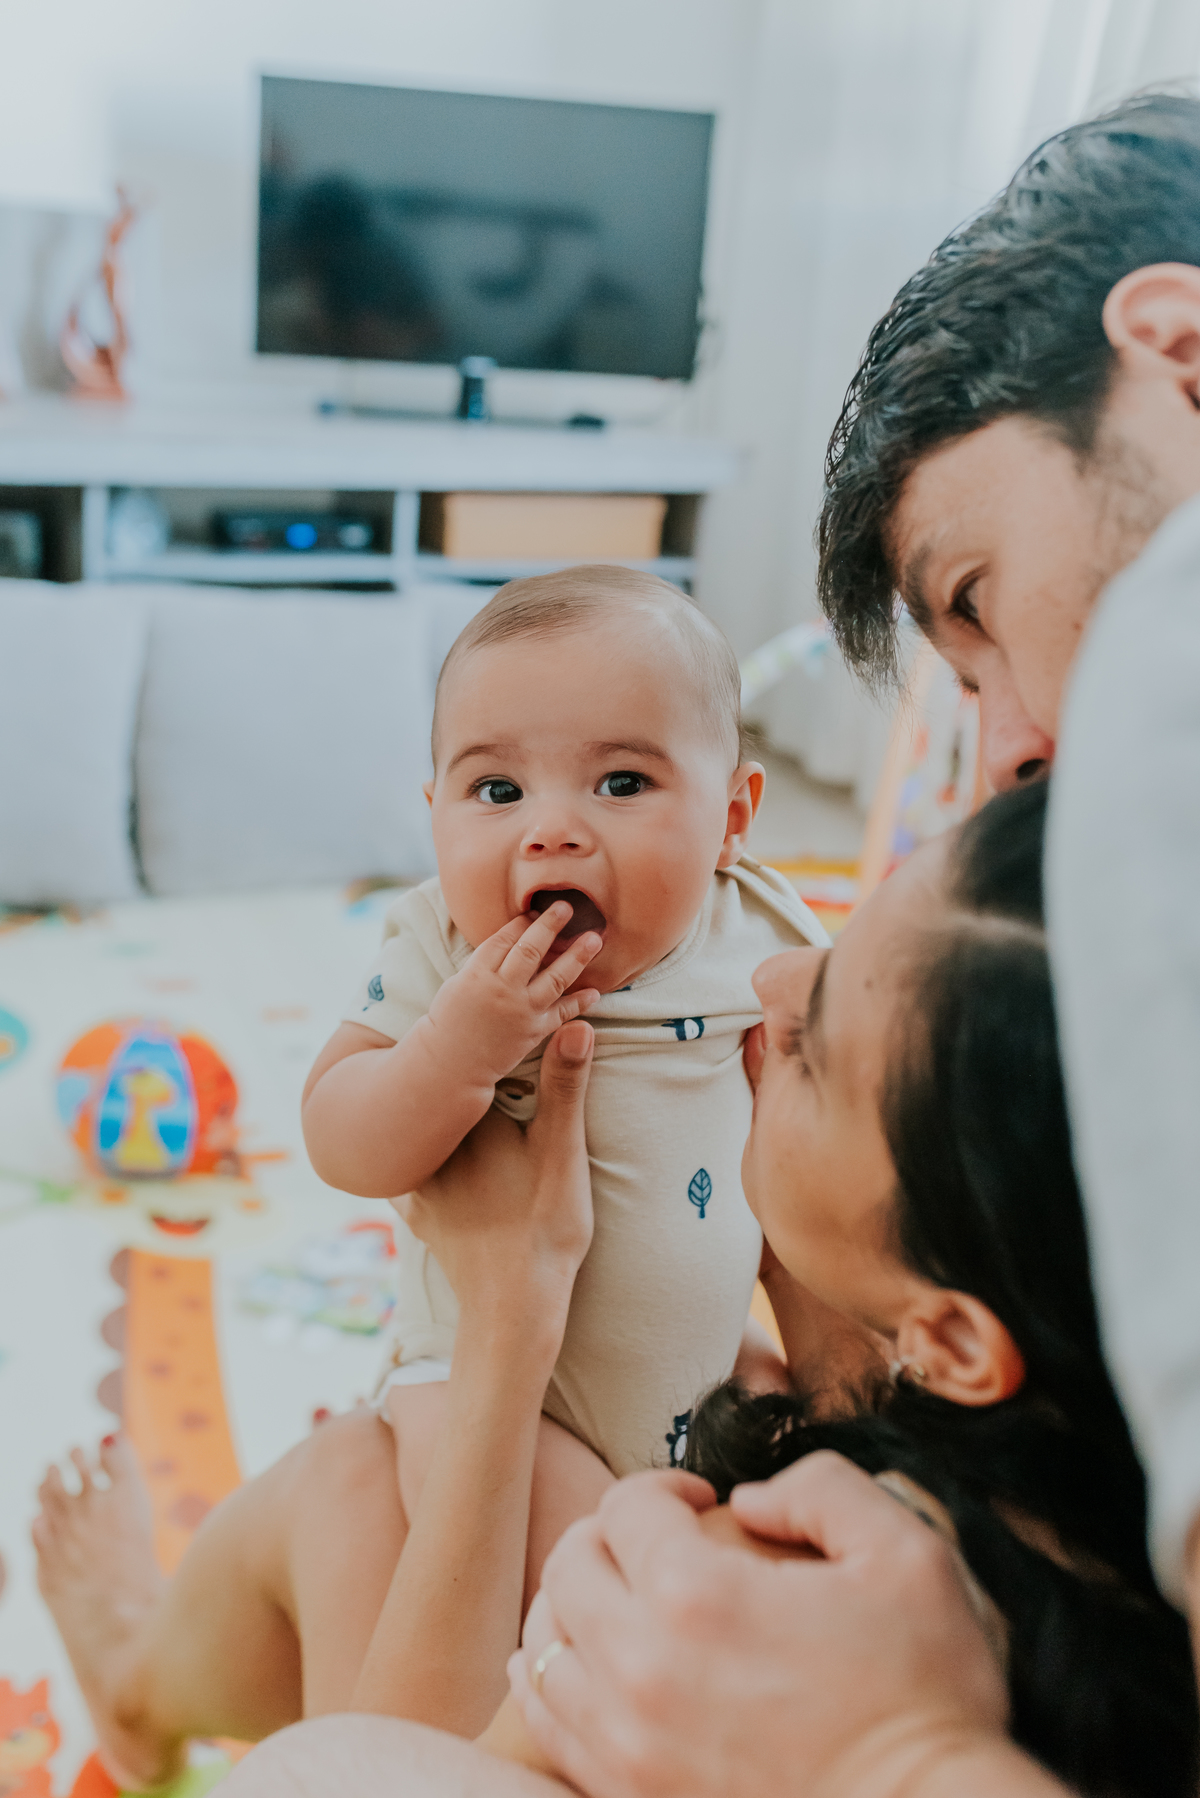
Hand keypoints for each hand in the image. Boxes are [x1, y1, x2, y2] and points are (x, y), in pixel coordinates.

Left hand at [398, 1020, 595, 1329]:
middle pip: (436, 1100)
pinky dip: (418, 1157)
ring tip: (437, 1096)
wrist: (513, 1304)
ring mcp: (419, 1184)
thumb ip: (565, 1086)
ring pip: (418, 1136)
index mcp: (466, 1122)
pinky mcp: (417, 1215)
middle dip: (447, 1082)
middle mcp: (432, 1148)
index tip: (482, 1028)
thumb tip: (576, 1023)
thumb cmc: (543, 1225)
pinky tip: (426, 1152)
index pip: (463, 1068)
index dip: (474, 1049)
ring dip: (428, 1119)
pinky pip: (408, 1173)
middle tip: (460, 1051)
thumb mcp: (561, 1150)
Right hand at [423, 902, 601, 1091]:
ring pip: (555, 978)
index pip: (504, 939)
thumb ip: (485, 963)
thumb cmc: (450, 1021)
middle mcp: (501, 989)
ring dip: (577, 957)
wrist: (451, 1065)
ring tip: (594, 940)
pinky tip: (594, 991)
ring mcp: (520, 1011)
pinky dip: (580, 1002)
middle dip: (550, 926)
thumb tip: (514, 939)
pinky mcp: (533, 1032)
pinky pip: (562, 1013)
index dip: (521, 922)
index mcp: (477, 974)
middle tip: (567, 907)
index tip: (535, 911)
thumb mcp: (458, 983)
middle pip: (531, 950)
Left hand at [510, 1454, 1010, 1797]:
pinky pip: (549, 1726)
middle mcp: (642, 1668)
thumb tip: (750, 1499)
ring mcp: (628, 1745)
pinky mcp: (631, 1797)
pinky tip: (586, 1663)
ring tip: (619, 1596)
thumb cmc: (923, 1693)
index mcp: (698, 1596)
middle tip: (657, 1540)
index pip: (625, 1506)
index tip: (702, 1499)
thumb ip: (823, 1488)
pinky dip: (550, 1680)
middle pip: (569, 1566)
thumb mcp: (905, 1552)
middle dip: (607, 1533)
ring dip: (572, 1602)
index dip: (662, 1485)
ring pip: (543, 1646)